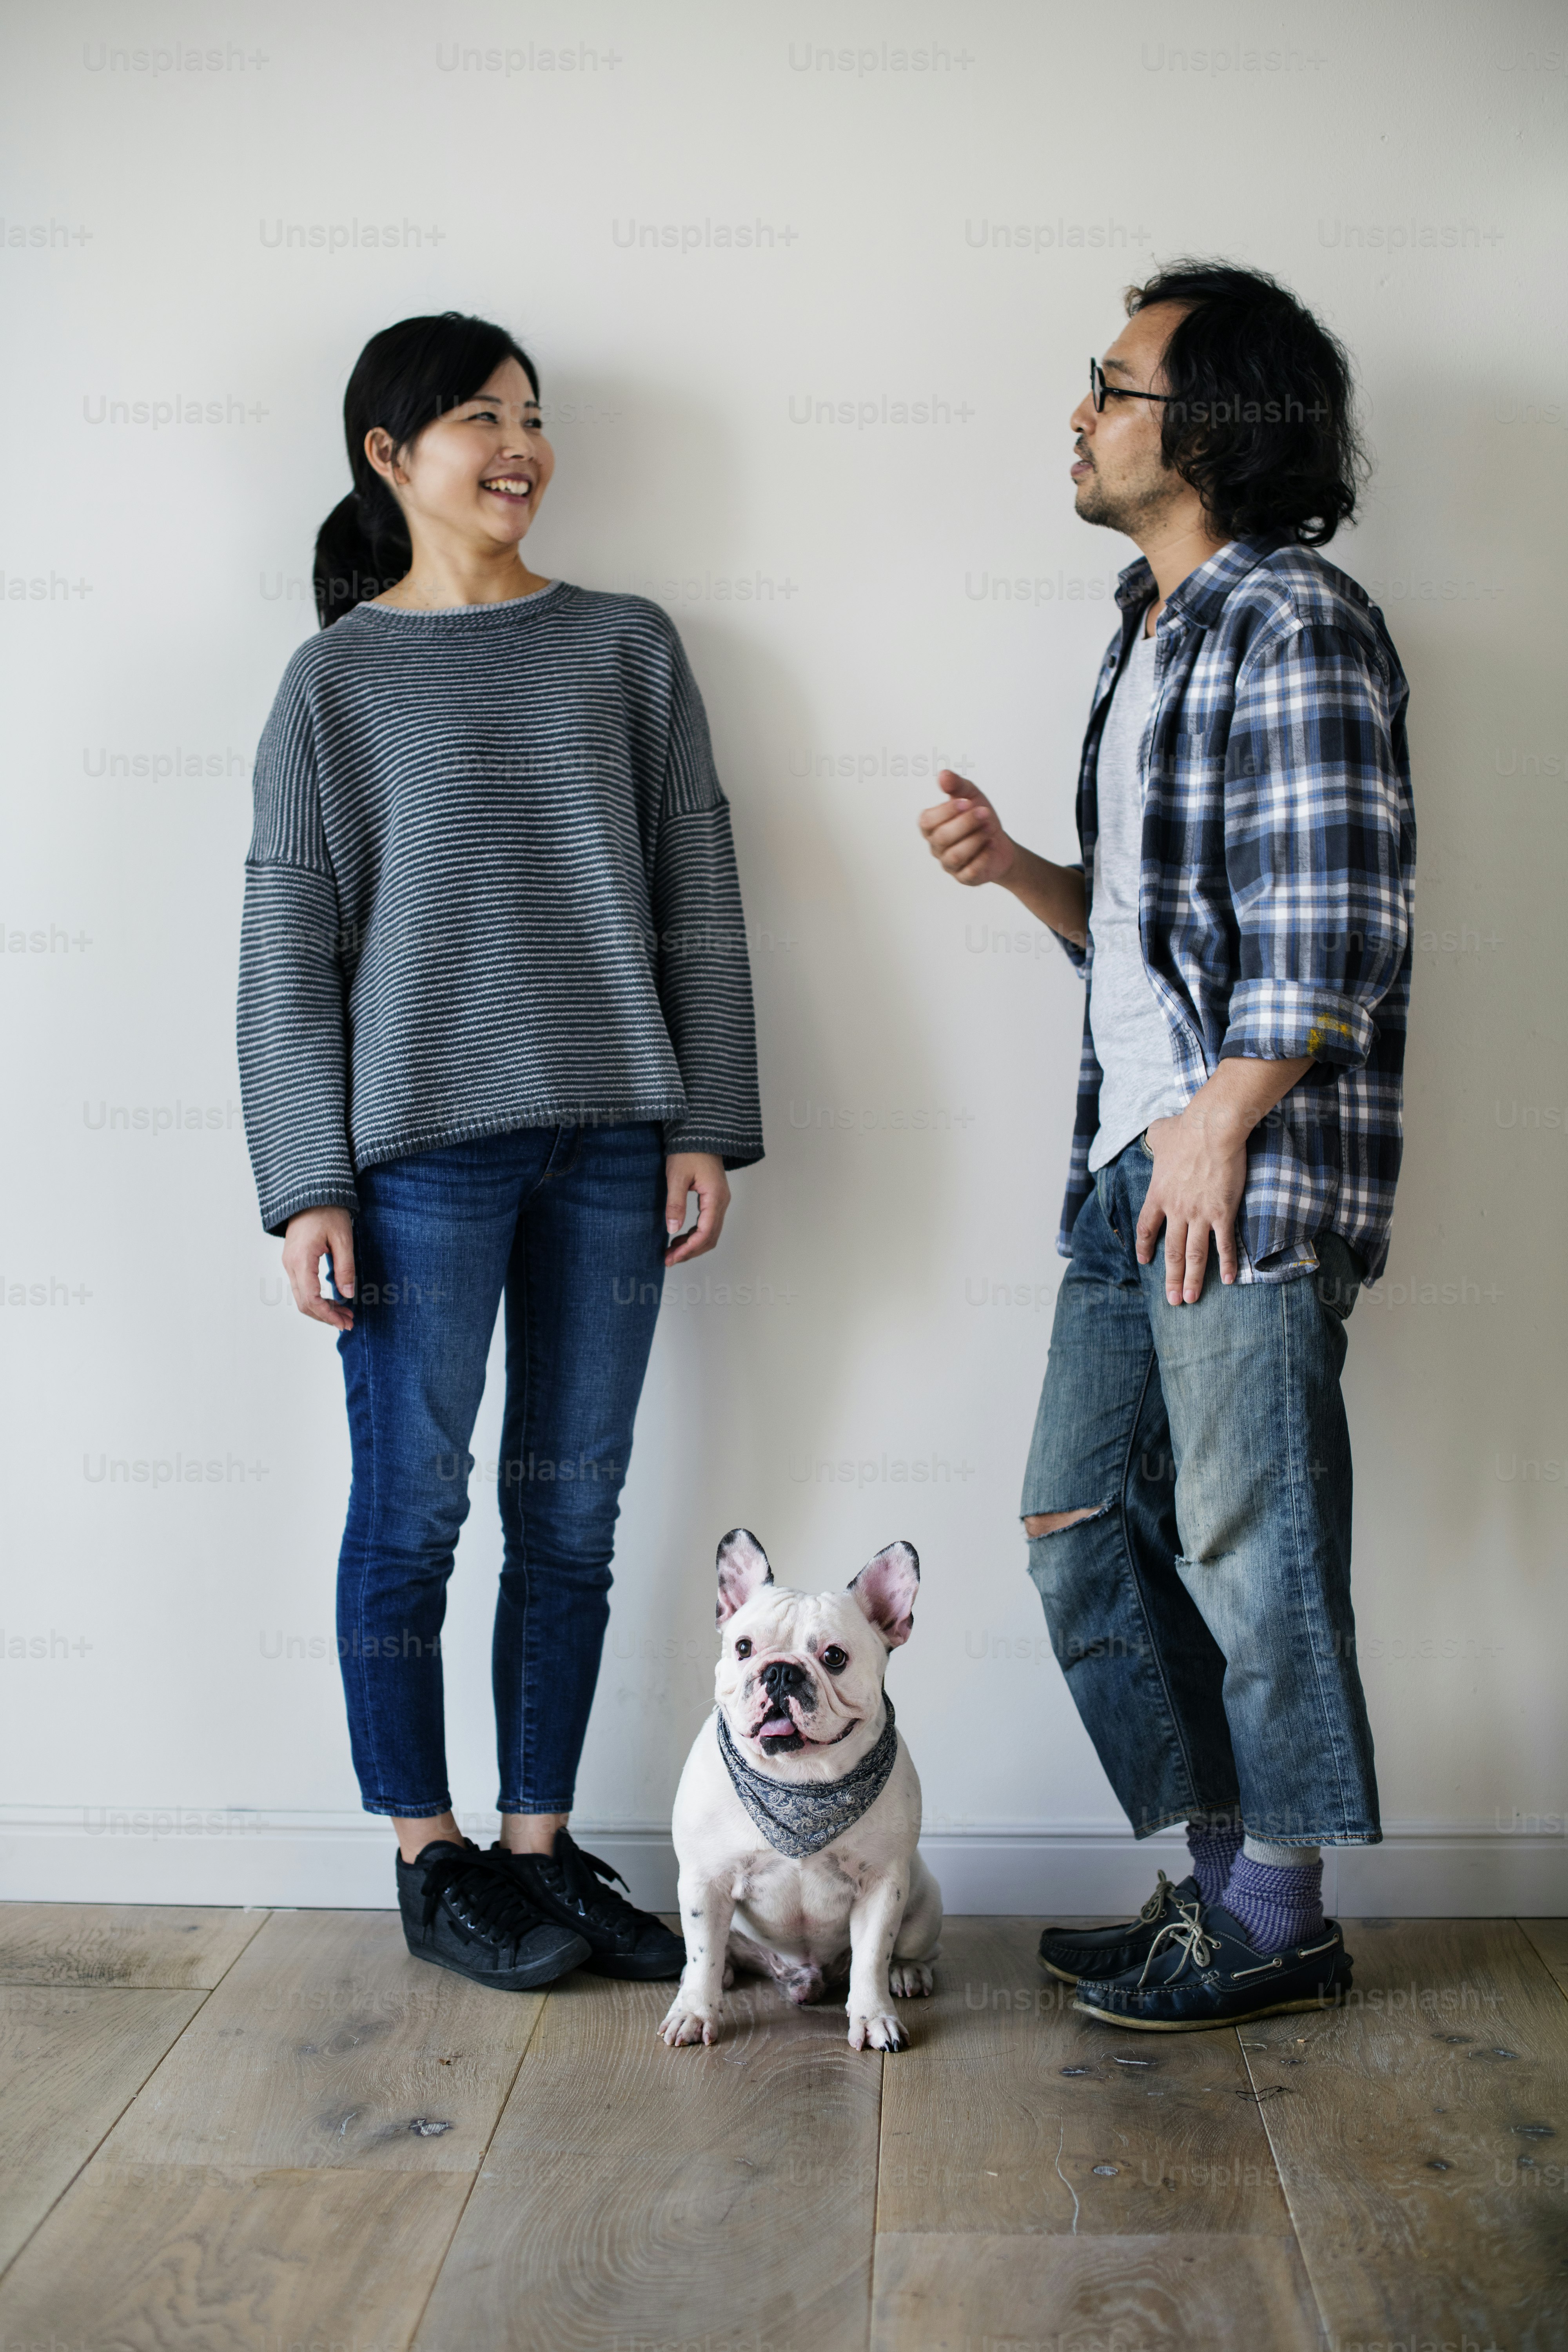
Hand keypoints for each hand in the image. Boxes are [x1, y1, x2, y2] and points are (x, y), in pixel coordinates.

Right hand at [281, 1206, 356, 1330]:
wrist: (310, 1193)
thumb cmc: (328, 1211)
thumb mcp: (343, 1238)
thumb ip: (345, 1267)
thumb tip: (347, 1294)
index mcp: (301, 1260)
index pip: (311, 1299)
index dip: (328, 1315)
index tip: (345, 1322)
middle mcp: (290, 1264)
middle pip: (304, 1303)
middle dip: (326, 1316)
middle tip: (348, 1323)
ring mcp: (289, 1263)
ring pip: (302, 1297)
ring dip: (322, 1309)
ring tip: (345, 1314)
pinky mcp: (293, 1261)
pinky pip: (302, 1287)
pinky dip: (317, 1298)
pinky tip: (334, 1301)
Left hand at [664, 1151, 729, 1264]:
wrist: (699, 1133)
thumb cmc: (688, 1151)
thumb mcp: (676, 1177)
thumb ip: (675, 1204)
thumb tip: (672, 1229)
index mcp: (715, 1197)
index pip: (705, 1233)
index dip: (689, 1249)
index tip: (672, 1257)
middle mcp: (721, 1202)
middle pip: (710, 1237)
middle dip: (690, 1251)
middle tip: (669, 1259)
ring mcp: (719, 1201)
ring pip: (710, 1232)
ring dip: (692, 1245)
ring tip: (672, 1251)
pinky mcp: (714, 1198)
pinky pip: (708, 1223)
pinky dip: (694, 1234)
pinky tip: (679, 1237)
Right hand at [917, 770, 1017, 887]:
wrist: (999, 842)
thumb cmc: (979, 819)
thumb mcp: (971, 796)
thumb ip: (956, 786)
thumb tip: (943, 775)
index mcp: (932, 827)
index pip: (928, 821)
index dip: (946, 812)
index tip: (967, 802)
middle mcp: (936, 847)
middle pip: (942, 838)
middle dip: (965, 824)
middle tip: (984, 813)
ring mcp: (949, 864)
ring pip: (955, 855)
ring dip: (975, 840)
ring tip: (989, 828)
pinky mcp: (965, 877)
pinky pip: (970, 871)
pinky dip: (982, 857)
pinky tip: (992, 844)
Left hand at [1135, 1057, 1314, 1303]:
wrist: (1211, 1129)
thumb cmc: (1186, 1128)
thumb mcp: (1159, 1132)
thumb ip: (1155, 1138)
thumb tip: (1155, 1133)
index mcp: (1158, 1194)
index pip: (1147, 1227)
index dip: (1146, 1246)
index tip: (1145, 1262)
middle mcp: (1176, 1209)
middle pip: (1172, 1251)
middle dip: (1172, 1278)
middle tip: (1173, 1300)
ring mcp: (1199, 1213)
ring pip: (1195, 1254)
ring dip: (1193, 1279)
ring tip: (1191, 1299)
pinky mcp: (1222, 1212)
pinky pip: (1224, 1243)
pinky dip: (1227, 1263)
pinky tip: (1230, 1279)